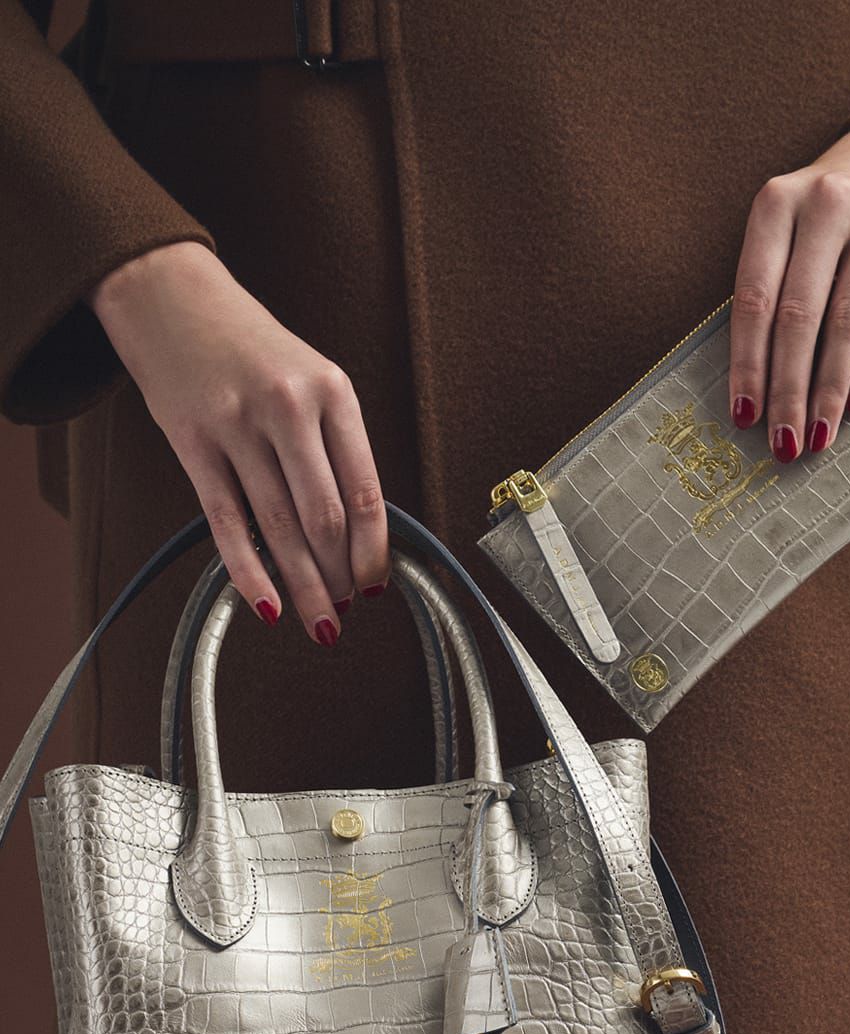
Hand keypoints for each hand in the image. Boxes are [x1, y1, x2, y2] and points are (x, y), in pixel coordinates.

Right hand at [85, 240, 391, 643]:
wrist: (171, 296)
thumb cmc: (250, 346)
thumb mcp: (311, 378)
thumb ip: (334, 445)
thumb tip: (356, 532)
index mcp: (332, 391)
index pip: (366, 491)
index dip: (374, 551)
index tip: (377, 585)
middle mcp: (289, 407)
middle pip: (325, 517)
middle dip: (339, 577)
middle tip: (345, 611)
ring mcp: (237, 424)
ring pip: (280, 527)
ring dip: (303, 585)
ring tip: (317, 621)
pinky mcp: (192, 443)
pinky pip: (227, 522)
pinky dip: (249, 572)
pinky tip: (266, 605)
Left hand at [728, 120, 849, 460]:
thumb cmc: (823, 217)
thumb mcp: (786, 231)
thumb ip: (770, 290)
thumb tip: (756, 390)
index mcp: (775, 203)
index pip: (754, 297)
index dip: (748, 362)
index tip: (744, 416)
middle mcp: (826, 202)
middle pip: (800, 314)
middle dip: (788, 389)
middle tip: (783, 443)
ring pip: (849, 319)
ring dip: (830, 388)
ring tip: (819, 435)